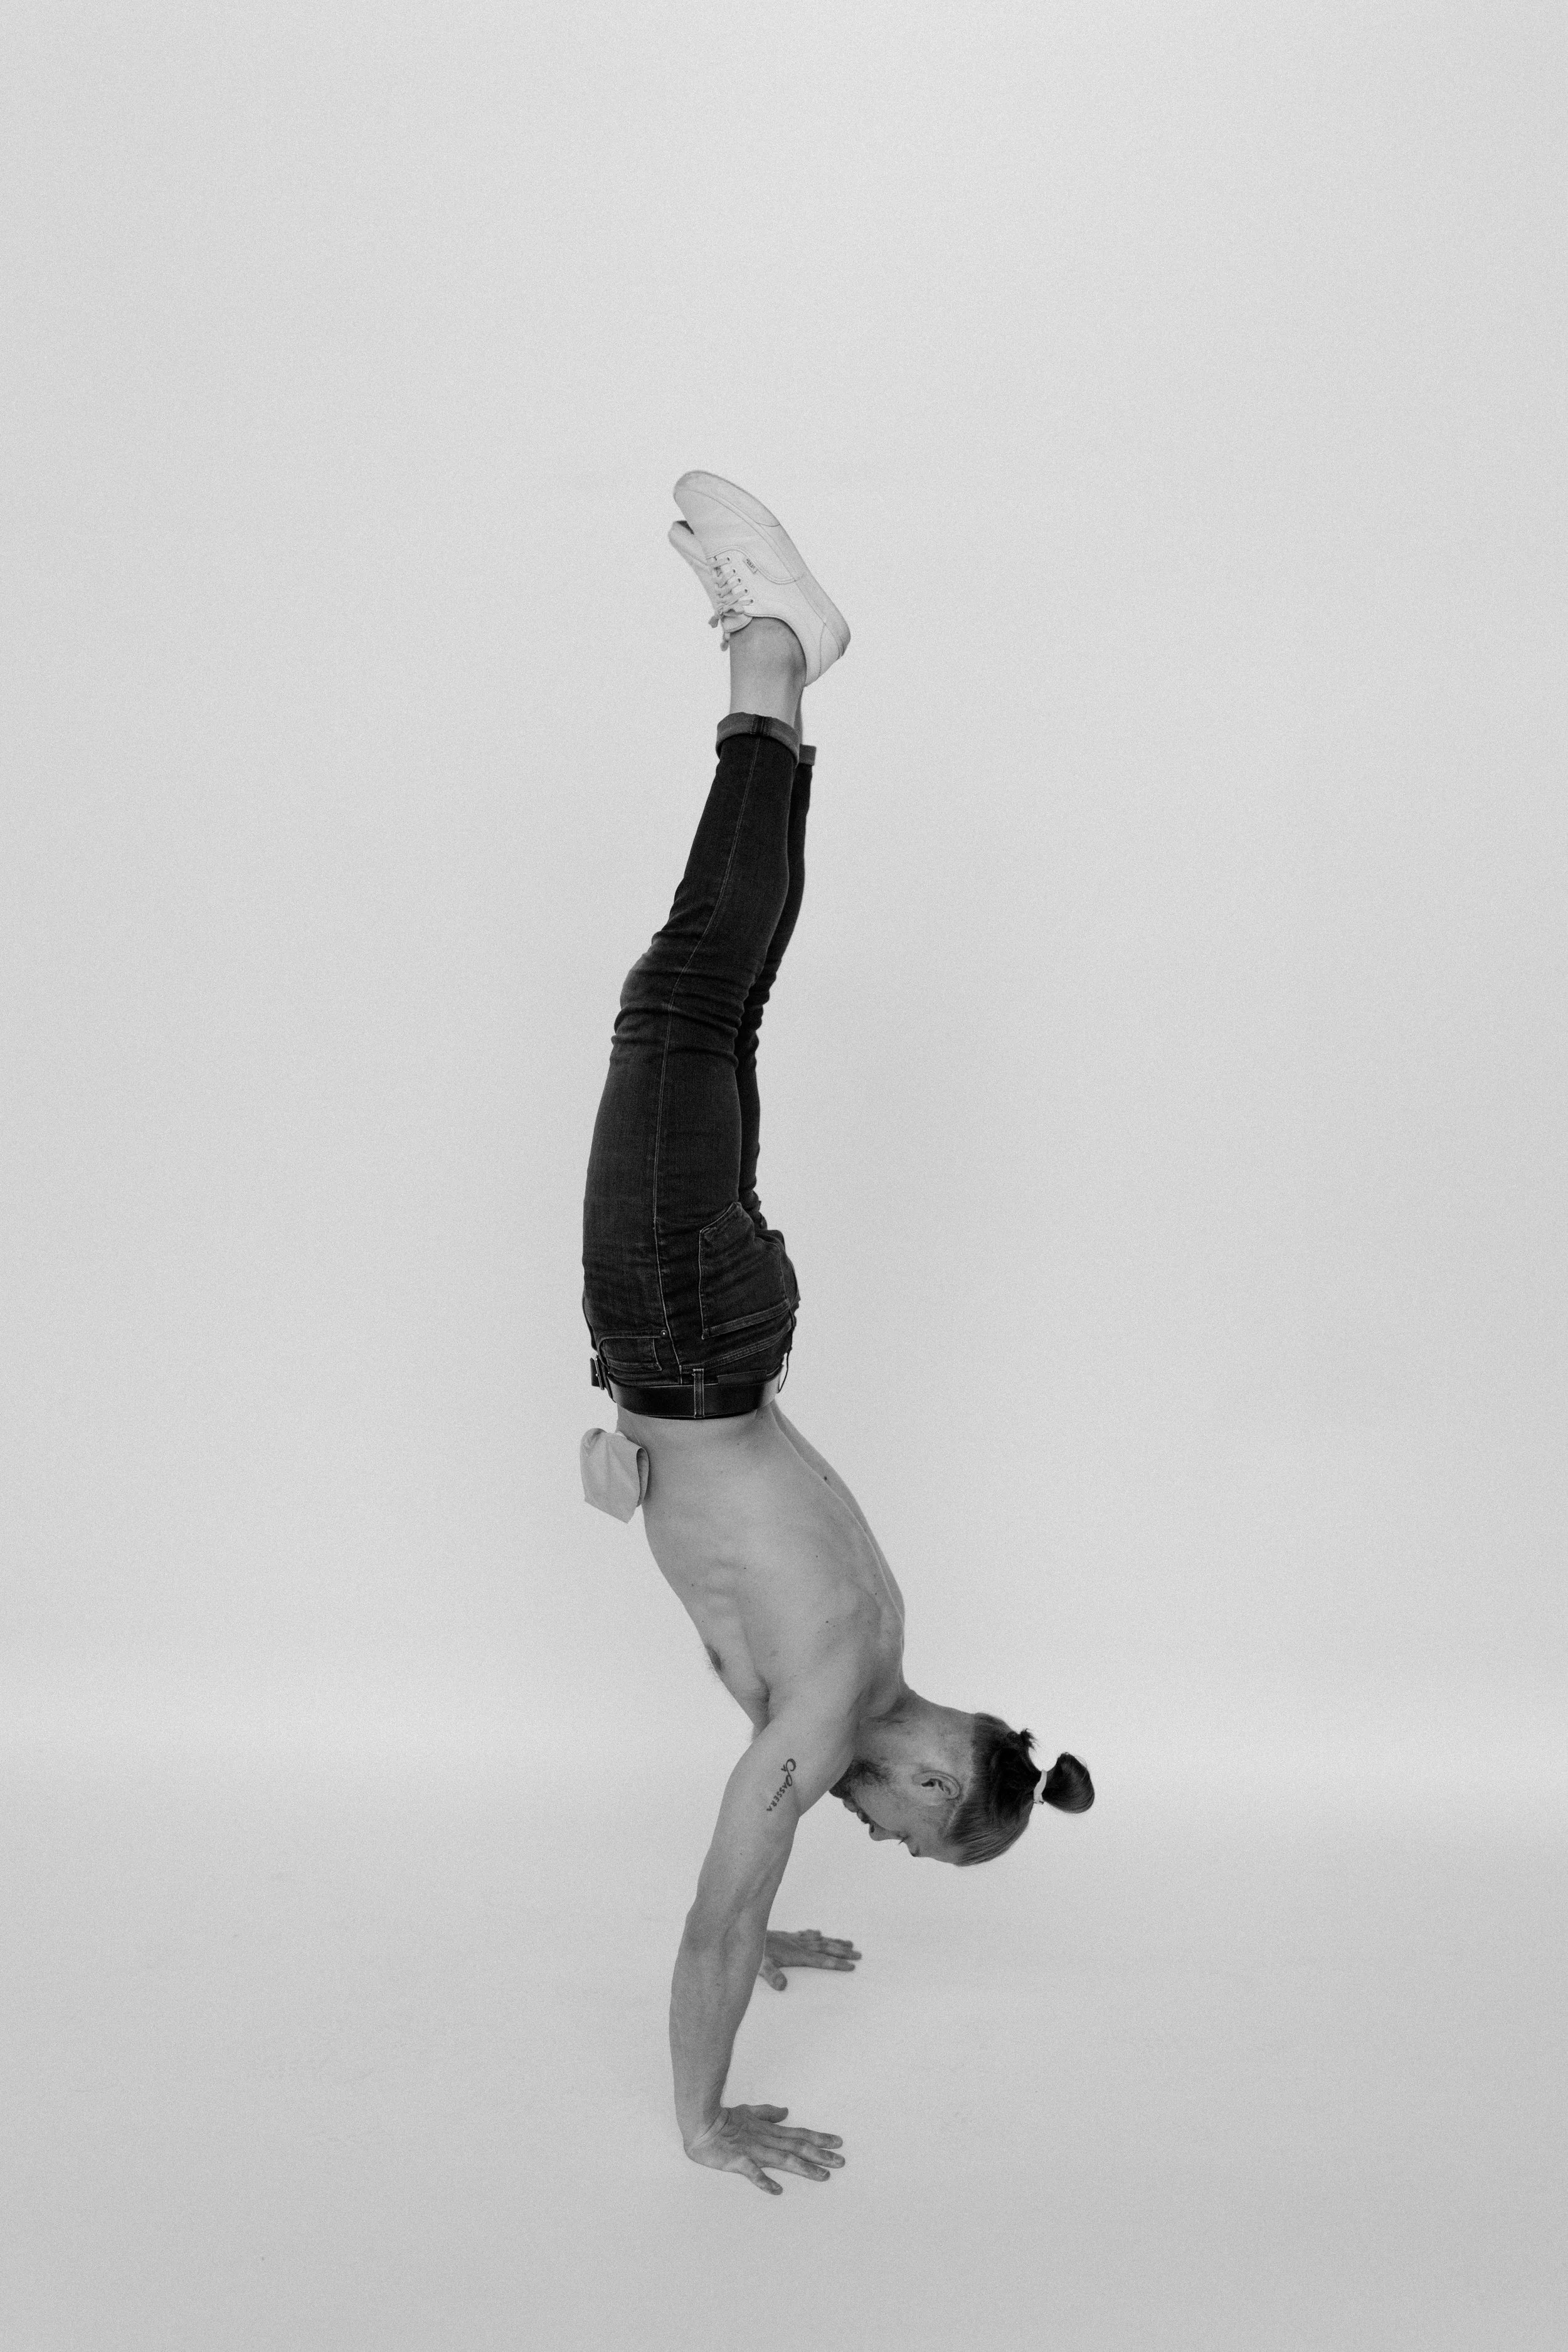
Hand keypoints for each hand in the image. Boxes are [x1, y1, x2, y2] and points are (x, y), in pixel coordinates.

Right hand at [684, 2104, 844, 2195]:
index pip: (799, 2134)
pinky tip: (778, 2190)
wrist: (700, 2124)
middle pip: (798, 2146)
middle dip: (821, 2154)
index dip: (820, 2138)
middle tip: (842, 2161)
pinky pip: (753, 2172)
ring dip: (805, 2168)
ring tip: (824, 2176)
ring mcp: (753, 2150)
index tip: (838, 2142)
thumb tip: (786, 2111)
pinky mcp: (738, 2160)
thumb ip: (768, 2113)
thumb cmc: (723, 2120)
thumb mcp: (749, 2111)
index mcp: (769, 2131)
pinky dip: (765, 2180)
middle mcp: (766, 2140)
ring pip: (784, 2159)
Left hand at [758, 1927, 861, 1990]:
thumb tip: (782, 1986)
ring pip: (818, 1940)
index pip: (820, 1960)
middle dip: (842, 1952)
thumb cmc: (750, 1954)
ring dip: (834, 1942)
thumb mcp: (759, 1967)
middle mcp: (796, 1945)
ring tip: (850, 1943)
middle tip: (859, 1955)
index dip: (836, 1963)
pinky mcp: (784, 1936)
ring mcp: (791, 1939)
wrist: (742, 1932)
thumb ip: (771, 1975)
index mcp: (795, 1954)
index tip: (852, 1966)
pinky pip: (804, 1934)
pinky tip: (819, 1933)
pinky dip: (814, 1934)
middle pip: (824, 1948)